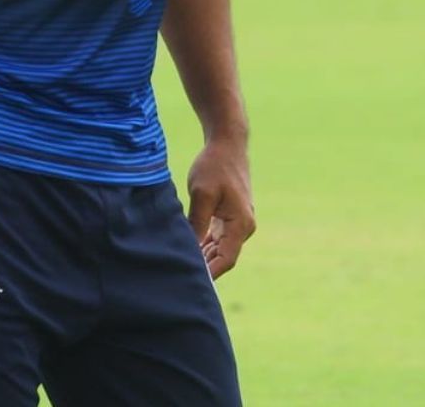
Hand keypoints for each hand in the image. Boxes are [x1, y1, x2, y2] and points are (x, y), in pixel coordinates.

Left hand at [186, 138, 254, 278]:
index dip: (210, 274)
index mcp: (241, 224)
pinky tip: (189, 249)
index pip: (226, 259)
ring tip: (180, 265)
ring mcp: (239, 222)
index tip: (190, 281)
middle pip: (224, 257)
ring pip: (220, 249)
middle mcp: (245, 227)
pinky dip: (205, 245)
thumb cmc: (215, 166)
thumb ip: (197, 224)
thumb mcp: (201, 195)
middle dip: (205, 267)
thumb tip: (189, 250)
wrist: (228, 144)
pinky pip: (219, 238)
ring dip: (204, 257)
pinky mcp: (232, 216)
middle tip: (179, 276)